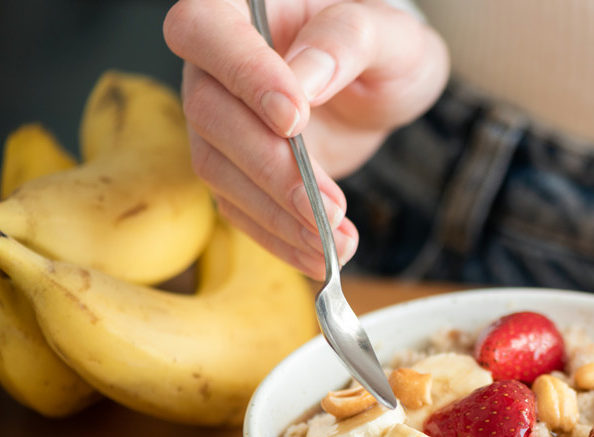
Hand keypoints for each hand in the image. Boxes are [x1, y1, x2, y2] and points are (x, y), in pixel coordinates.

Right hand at [163, 0, 448, 278]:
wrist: (385, 83)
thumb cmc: (382, 45)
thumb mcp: (385, 33)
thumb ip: (345, 41)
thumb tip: (305, 78)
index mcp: (238, 8)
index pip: (208, 32)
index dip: (244, 77)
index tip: (294, 120)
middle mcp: (215, 63)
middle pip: (211, 114)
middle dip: (270, 168)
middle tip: (326, 205)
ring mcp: (221, 118)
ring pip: (220, 170)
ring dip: (277, 215)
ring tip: (334, 240)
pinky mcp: (238, 168)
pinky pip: (240, 207)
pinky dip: (280, 237)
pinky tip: (321, 256)